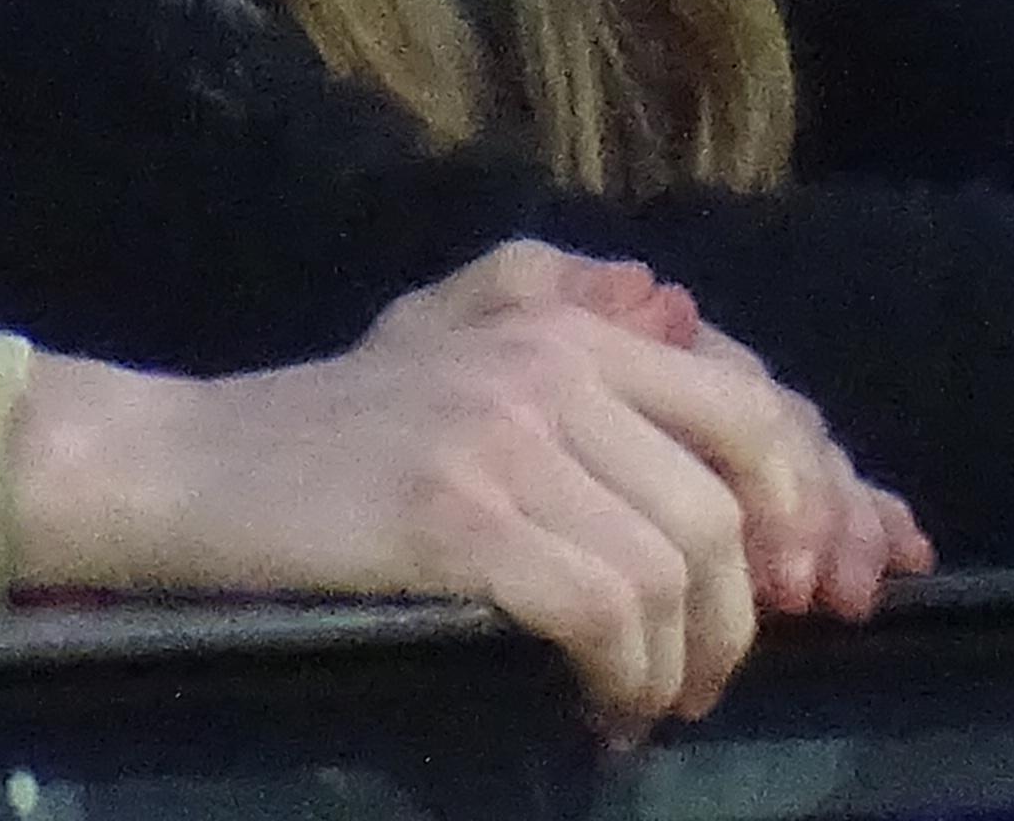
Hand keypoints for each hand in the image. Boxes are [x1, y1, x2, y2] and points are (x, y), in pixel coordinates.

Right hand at [14, 240, 924, 734]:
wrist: (187, 470)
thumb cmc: (324, 426)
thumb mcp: (445, 333)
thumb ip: (557, 304)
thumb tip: (684, 320)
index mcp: (562, 317)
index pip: (753, 399)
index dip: (818, 498)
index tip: (827, 587)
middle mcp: (551, 358)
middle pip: (733, 494)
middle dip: (754, 606)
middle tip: (715, 674)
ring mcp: (506, 433)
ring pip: (677, 563)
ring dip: (684, 662)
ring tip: (646, 702)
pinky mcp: (463, 517)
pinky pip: (607, 610)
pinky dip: (625, 679)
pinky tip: (600, 709)